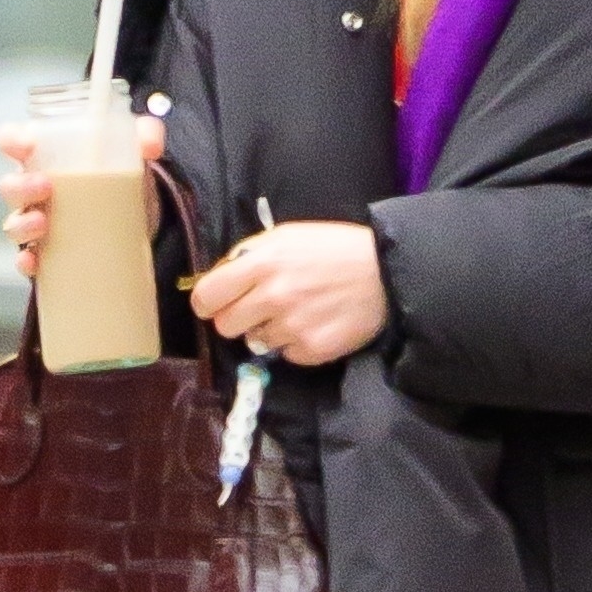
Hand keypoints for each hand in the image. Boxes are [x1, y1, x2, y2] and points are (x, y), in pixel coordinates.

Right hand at [0, 114, 164, 277]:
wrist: (137, 221)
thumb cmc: (121, 176)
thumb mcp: (135, 152)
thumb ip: (146, 136)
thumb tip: (150, 145)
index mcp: (44, 156)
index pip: (13, 141)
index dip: (11, 140)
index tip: (25, 145)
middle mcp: (34, 189)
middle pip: (10, 186)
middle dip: (20, 186)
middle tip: (46, 186)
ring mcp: (38, 223)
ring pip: (14, 224)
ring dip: (21, 223)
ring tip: (42, 223)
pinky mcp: (48, 254)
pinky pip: (26, 260)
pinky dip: (25, 261)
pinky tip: (33, 262)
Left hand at [189, 220, 386, 366]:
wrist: (384, 273)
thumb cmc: (334, 248)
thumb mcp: (287, 236)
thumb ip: (250, 256)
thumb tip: (221, 279)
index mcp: (261, 263)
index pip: (206, 297)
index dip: (208, 303)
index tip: (216, 304)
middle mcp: (272, 296)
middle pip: (225, 325)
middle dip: (237, 318)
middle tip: (259, 308)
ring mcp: (291, 326)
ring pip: (254, 342)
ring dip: (269, 330)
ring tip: (296, 312)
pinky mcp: (310, 350)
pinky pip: (285, 355)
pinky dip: (295, 343)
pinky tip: (314, 324)